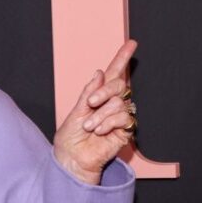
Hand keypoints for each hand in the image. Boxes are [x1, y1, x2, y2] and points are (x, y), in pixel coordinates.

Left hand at [53, 40, 137, 184]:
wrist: (72, 158)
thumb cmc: (71, 138)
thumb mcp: (75, 111)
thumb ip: (88, 93)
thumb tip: (99, 73)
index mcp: (99, 97)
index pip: (113, 75)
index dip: (122, 59)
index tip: (131, 43)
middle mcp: (111, 104)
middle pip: (119, 85)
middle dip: (104, 92)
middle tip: (90, 104)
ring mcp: (119, 117)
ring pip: (119, 103)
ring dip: (101, 115)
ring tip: (90, 127)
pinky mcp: (125, 131)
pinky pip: (124, 118)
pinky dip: (109, 123)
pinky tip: (99, 131)